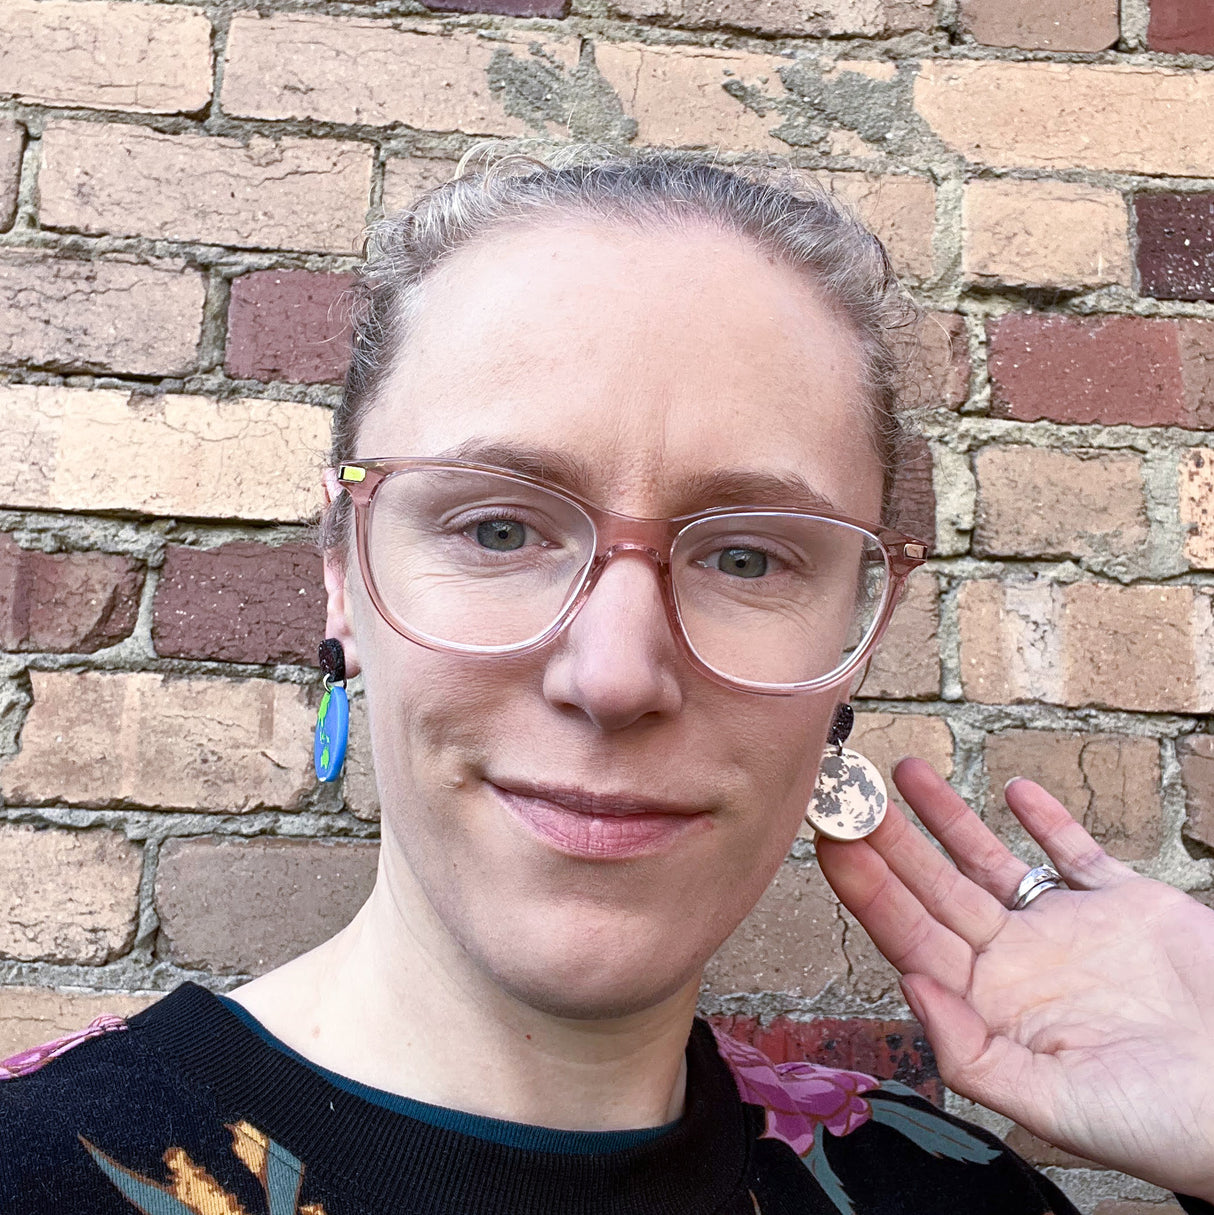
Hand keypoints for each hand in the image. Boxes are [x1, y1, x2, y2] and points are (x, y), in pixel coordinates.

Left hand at [815, 757, 1213, 1200]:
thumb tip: (910, 986)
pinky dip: (1048, 820)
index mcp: (993, 1007)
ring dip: (948, 817)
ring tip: (906, 772)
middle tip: (848, 792)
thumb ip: (972, 1051)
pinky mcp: (1126, 905)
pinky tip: (1015, 788)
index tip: (833, 842)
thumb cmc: (1163, 1124)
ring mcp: (1070, 930)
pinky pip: (1076, 853)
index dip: (868, 890)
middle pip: (936, 889)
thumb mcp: (1054, 1105)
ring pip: (992, 860)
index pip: (910, 938)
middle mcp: (1020, 963)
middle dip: (890, 841)